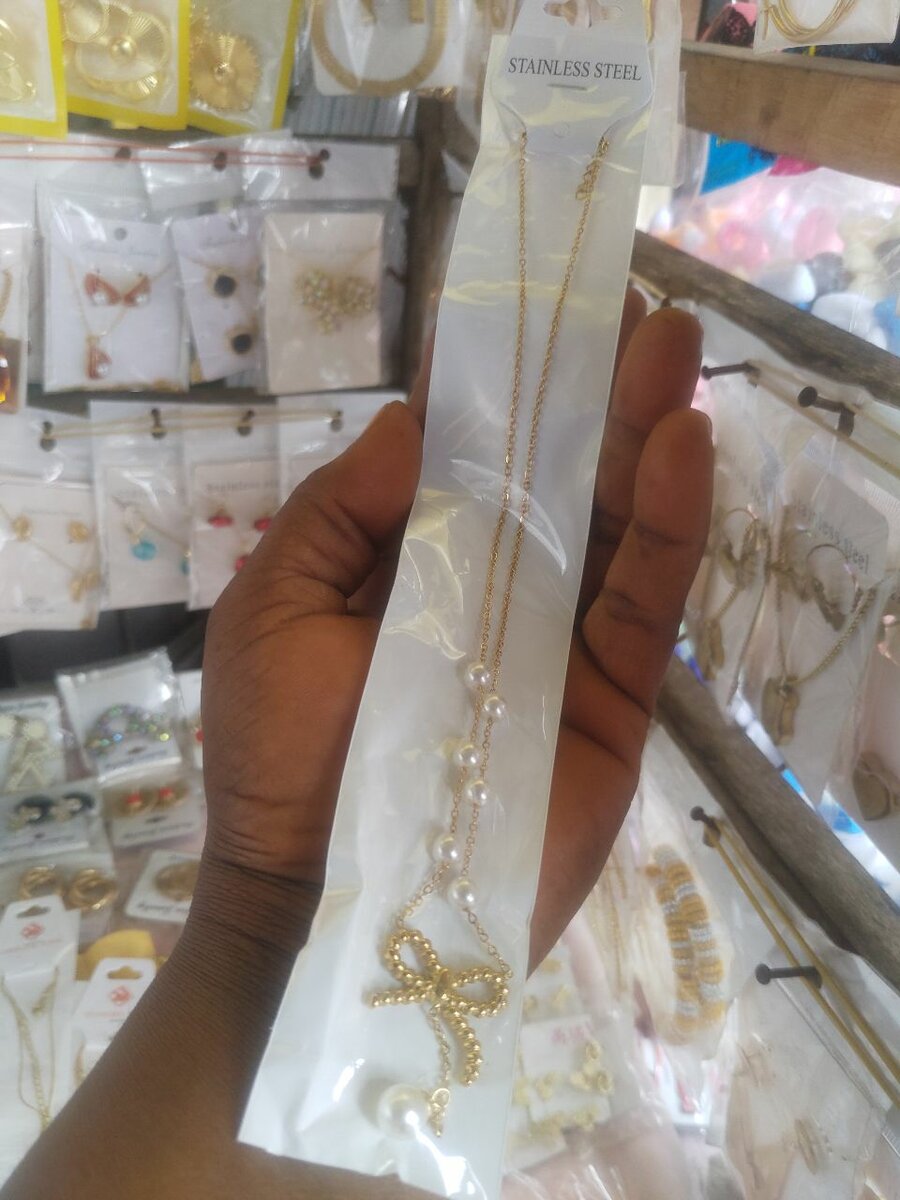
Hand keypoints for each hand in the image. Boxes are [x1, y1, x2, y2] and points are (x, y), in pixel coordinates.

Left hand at [200, 296, 711, 962]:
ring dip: (642, 433)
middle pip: (554, 478)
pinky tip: (682, 445)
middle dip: (588, 395)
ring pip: (612, 524)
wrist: (324, 899)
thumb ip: (338, 514)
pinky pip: (644, 601)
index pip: (463, 460)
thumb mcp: (272, 609)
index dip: (495, 389)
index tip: (526, 315)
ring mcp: (557, 641)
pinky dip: (668, 525)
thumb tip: (411, 420)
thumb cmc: (279, 753)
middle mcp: (491, 588)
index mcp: (409, 564)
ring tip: (670, 345)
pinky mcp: (610, 699)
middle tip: (626, 309)